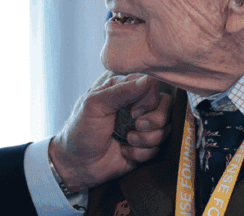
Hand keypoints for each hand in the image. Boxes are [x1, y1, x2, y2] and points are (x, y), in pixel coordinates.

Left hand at [48, 73, 171, 191]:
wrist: (77, 165)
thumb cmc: (81, 130)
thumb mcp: (95, 105)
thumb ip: (122, 91)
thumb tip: (151, 78)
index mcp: (123, 89)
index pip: (153, 85)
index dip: (149, 99)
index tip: (134, 112)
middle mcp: (136, 105)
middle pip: (166, 105)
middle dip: (155, 120)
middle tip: (136, 126)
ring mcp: (142, 127)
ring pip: (165, 128)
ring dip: (146, 139)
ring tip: (126, 140)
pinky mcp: (145, 147)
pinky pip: (159, 147)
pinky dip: (141, 152)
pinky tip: (125, 152)